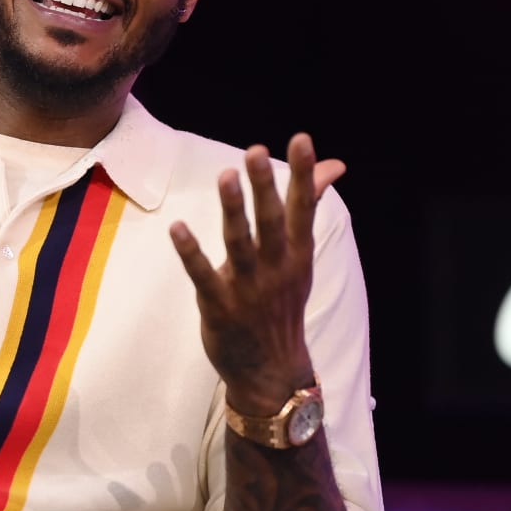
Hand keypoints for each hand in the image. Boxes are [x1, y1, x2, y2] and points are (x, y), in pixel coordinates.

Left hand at [168, 134, 339, 415]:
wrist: (271, 372)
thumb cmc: (281, 304)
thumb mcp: (300, 258)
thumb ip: (307, 207)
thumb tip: (333, 165)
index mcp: (297, 255)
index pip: (303, 208)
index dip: (303, 174)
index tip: (302, 139)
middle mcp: (276, 269)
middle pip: (271, 221)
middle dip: (265, 186)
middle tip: (255, 151)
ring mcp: (248, 289)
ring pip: (239, 244)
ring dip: (233, 210)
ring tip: (226, 177)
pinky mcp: (219, 307)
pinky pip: (203, 275)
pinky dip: (191, 252)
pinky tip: (177, 228)